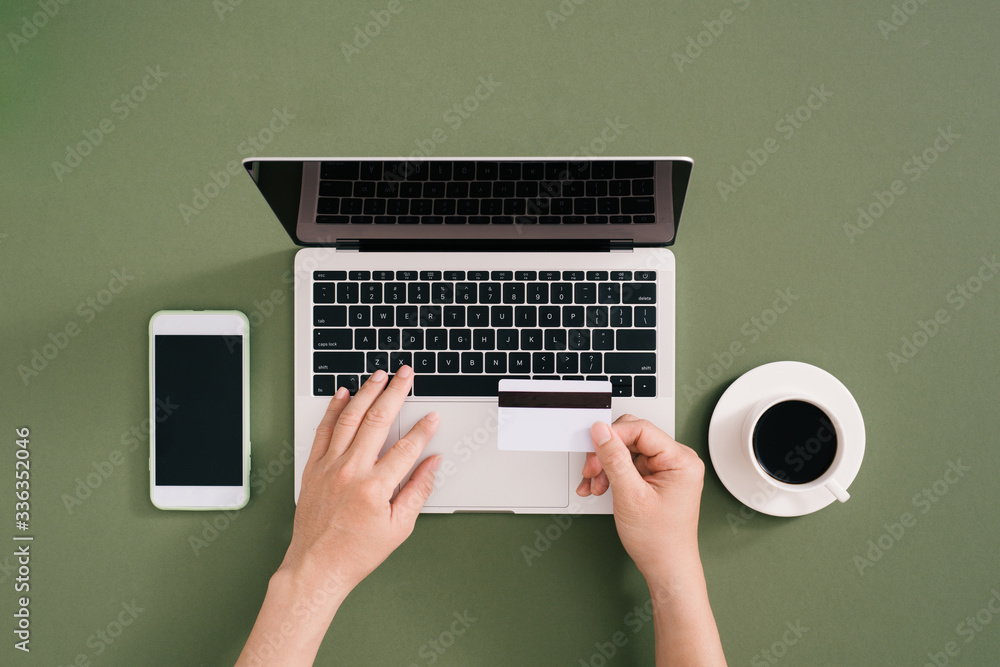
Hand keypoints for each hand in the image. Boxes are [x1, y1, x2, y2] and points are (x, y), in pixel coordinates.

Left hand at [280, 365, 440, 592]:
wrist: (316, 567)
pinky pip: (324, 430)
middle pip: (378, 421)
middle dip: (395, 393)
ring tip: (379, 376)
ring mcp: (329, 467)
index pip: (406, 448)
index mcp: (375, 488)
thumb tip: (432, 464)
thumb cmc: (355, 553)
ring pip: (350, 418)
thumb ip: (418, 490)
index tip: (432, 417)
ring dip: (366, 393)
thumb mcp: (398, 528)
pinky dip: (334, 409)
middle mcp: (350, 472)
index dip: (423, 430)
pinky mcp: (313, 468)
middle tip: (405, 375)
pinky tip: (343, 394)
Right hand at [577, 414, 705, 578]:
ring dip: (605, 467)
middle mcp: (677, 461)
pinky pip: (628, 465)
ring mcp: (666, 470)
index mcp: (681, 460)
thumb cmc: (659, 541)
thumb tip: (601, 431)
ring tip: (594, 486)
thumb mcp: (630, 495)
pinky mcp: (655, 478)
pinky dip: (611, 475)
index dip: (612, 436)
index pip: (641, 430)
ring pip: (625, 452)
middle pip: (631, 438)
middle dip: (606, 454)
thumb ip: (614, 459)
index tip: (592, 444)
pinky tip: (600, 488)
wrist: (665, 568)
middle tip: (591, 471)